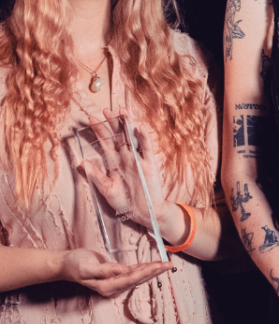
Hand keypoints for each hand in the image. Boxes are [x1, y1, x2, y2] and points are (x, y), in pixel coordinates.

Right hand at [60, 248, 171, 297]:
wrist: (67, 265)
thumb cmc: (75, 265)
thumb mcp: (87, 267)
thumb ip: (105, 270)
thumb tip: (122, 270)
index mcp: (107, 286)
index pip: (131, 279)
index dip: (146, 272)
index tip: (158, 265)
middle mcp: (113, 286)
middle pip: (138, 279)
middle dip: (155, 272)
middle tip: (169, 265)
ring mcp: (115, 282)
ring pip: (138, 276)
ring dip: (152, 270)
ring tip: (166, 264)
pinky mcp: (116, 274)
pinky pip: (133, 272)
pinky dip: (144, 268)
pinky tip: (154, 265)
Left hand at [80, 109, 165, 230]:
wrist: (144, 212)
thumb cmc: (125, 202)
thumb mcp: (107, 190)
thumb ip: (96, 176)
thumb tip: (82, 162)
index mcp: (114, 163)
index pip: (106, 143)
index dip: (99, 131)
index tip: (92, 119)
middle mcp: (126, 157)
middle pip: (118, 136)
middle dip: (112, 123)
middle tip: (105, 110)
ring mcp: (138, 159)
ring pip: (132, 137)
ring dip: (127, 124)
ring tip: (122, 111)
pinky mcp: (149, 164)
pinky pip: (147, 148)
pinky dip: (144, 138)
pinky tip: (139, 128)